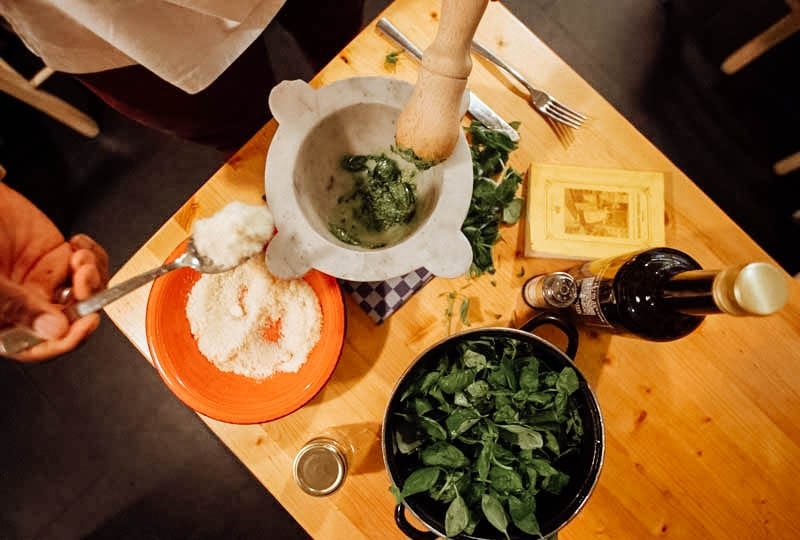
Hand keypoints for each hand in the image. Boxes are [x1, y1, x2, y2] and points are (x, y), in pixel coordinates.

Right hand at [1, 184, 108, 360]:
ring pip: (86, 293)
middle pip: (71, 319)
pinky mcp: (57, 258)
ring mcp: (44, 281)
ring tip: (80, 255)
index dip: (67, 340)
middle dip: (86, 299)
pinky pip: (88, 266)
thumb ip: (18, 306)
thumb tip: (56, 329)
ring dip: (92, 275)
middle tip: (83, 276)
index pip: (39, 345)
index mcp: (4, 321)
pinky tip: (78, 244)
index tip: (86, 324)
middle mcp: (27, 305)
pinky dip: (93, 256)